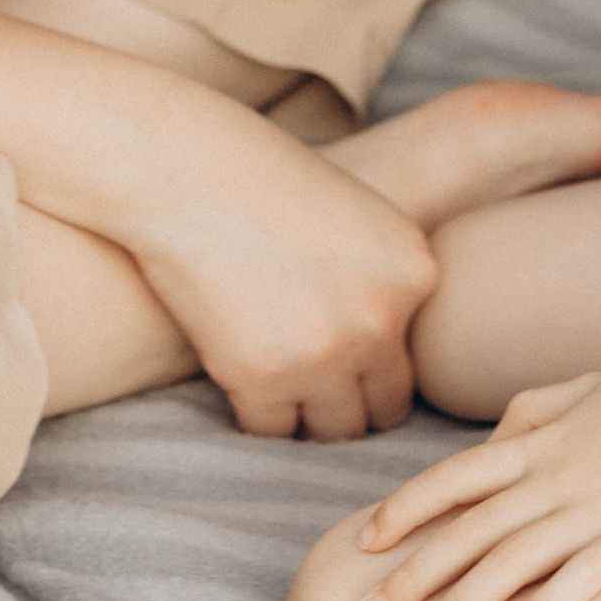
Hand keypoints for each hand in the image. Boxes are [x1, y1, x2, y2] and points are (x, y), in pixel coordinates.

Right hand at [127, 108, 439, 438]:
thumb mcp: (355, 217)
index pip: (411, 361)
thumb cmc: (260, 182)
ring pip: (333, 431)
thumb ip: (382, 283)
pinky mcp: (266, 378)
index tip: (334, 355)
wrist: (185, 170)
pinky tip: (236, 375)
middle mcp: (382, 318)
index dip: (370, 364)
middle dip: (346, 403)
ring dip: (305, 417)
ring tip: (272, 383)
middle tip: (305, 382)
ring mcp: (328, 353)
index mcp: (415, 272)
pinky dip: (254, 412)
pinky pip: (273, 431)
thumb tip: (381, 358)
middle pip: (382, 408)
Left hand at [351, 355, 600, 600]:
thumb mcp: (591, 387)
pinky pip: (581, 581)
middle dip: (413, 574)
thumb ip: (534, 410)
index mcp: (543, 439)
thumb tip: (493, 439)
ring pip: (511, 562)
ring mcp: (598, 505)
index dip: (405, 511)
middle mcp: (558, 473)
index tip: (364, 543)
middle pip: (469, 529)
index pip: (454, 477)